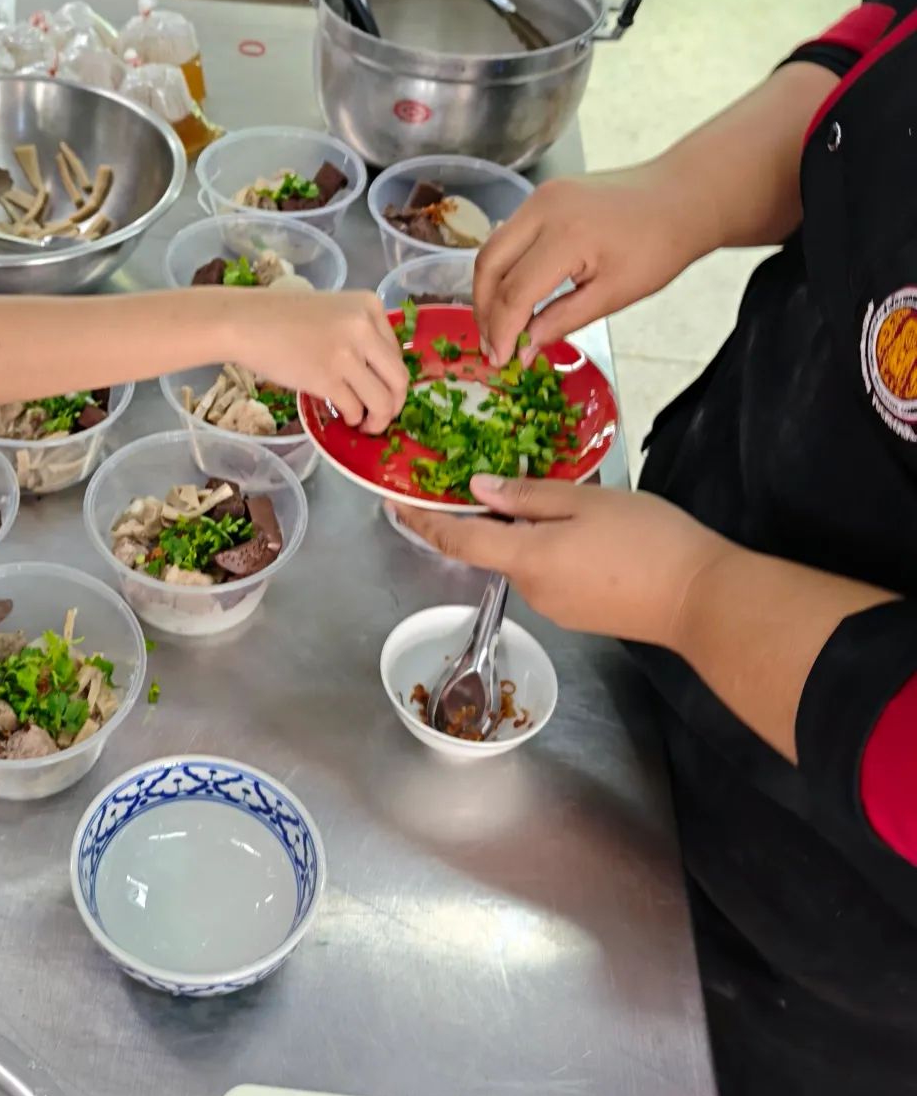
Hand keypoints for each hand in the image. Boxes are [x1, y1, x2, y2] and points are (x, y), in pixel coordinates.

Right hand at [231, 290, 406, 433]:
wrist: (246, 322)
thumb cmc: (283, 316)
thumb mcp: (334, 311)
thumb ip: (359, 332)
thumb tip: (378, 372)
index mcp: (370, 306)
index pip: (396, 352)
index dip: (391, 378)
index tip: (382, 390)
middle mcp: (364, 328)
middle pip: (398, 379)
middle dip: (395, 404)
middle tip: (383, 416)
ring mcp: (347, 354)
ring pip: (382, 401)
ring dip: (378, 420)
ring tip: (366, 424)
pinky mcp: (327, 379)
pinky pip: (354, 408)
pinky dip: (353, 418)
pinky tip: (345, 417)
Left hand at [407, 476, 724, 647]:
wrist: (702, 598)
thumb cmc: (648, 540)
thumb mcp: (586, 502)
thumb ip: (528, 496)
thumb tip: (479, 488)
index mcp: (525, 557)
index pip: (456, 539)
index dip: (420, 520)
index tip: (393, 501)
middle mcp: (530, 589)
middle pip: (495, 547)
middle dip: (498, 516)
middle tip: (518, 480)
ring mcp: (554, 608)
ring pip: (527, 560)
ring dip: (534, 534)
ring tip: (576, 506)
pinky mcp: (578, 615)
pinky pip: (552, 576)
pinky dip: (556, 552)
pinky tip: (593, 536)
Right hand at [473, 165, 717, 368]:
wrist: (681, 197)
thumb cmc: (659, 247)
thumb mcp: (614, 295)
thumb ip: (563, 321)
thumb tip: (524, 349)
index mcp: (566, 235)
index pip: (515, 292)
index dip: (503, 331)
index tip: (501, 361)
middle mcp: (542, 208)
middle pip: (489, 265)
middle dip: (484, 311)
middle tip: (492, 347)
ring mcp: (539, 197)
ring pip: (492, 249)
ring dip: (488, 290)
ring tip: (499, 326)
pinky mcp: (542, 195)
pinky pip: (509, 236)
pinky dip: (504, 269)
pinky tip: (514, 296)